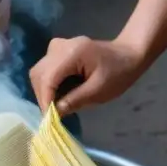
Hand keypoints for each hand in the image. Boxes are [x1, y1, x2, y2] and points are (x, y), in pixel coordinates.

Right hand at [30, 36, 147, 114]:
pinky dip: (48, 85)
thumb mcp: (99, 90)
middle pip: (39, 74)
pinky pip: (45, 70)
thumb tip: (54, 113)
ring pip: (39, 72)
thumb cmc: (118, 72)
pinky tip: (58, 95)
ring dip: (44, 92)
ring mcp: (56, 46)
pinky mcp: (57, 50)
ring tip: (56, 107)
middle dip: (43, 97)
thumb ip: (75, 100)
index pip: (48, 78)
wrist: (127, 54)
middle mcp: (59, 46)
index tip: (48, 119)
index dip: (45, 99)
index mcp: (72, 52)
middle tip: (52, 116)